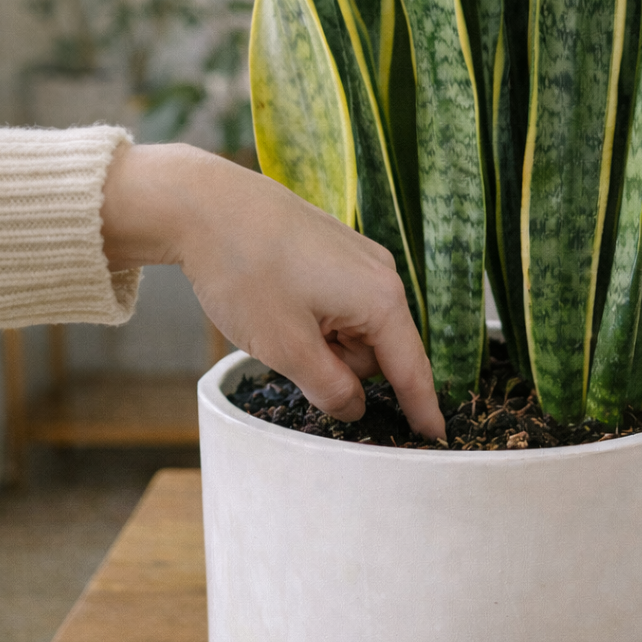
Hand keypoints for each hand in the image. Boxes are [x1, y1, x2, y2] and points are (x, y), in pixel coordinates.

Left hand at [100, 142, 444, 439]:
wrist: (205, 204)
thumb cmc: (246, 271)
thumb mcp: (287, 348)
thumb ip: (329, 389)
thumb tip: (354, 408)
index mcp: (380, 300)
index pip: (411, 369)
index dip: (422, 408)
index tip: (437, 437)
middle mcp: (381, 274)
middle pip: (375, 352)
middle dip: (339, 366)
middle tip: (288, 351)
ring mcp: (359, 257)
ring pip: (353, 329)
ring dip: (321, 342)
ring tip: (275, 319)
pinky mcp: (335, 248)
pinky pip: (338, 303)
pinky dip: (312, 318)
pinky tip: (277, 302)